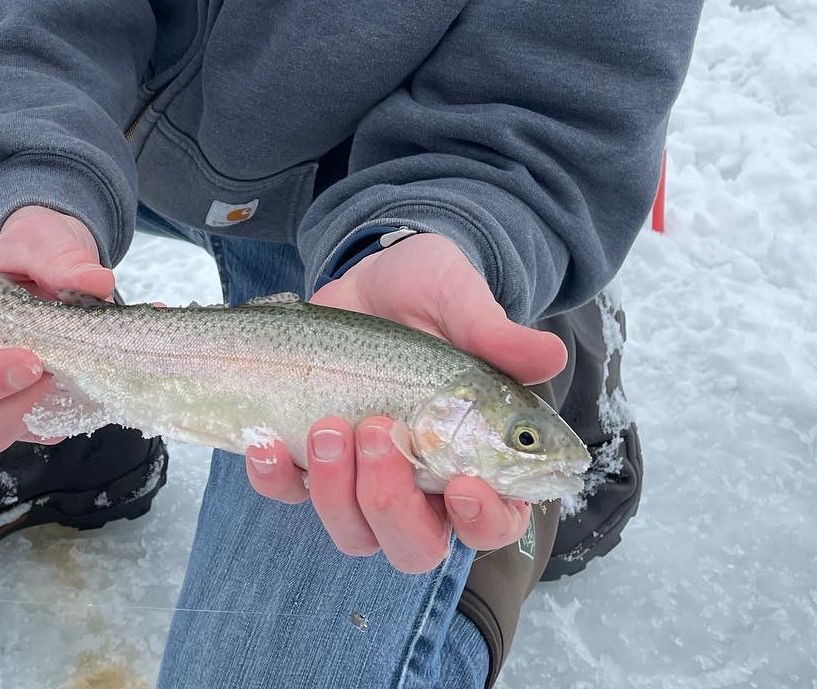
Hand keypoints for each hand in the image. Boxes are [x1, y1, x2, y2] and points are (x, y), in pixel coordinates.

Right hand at [0, 204, 114, 456]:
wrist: (49, 261)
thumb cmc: (27, 252)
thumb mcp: (39, 241)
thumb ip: (59, 259)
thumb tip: (96, 282)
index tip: (29, 360)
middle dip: (15, 407)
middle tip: (55, 372)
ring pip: (7, 435)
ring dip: (46, 409)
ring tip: (77, 370)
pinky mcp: (27, 414)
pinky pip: (44, 429)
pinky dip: (71, 410)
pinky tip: (91, 377)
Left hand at [244, 233, 566, 573]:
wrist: (373, 272)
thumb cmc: (432, 294)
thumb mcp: (462, 300)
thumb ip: (497, 333)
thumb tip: (550, 354)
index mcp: (478, 456)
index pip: (494, 521)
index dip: (483, 518)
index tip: (462, 484)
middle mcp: (424, 483)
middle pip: (414, 544)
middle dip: (390, 503)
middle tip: (377, 432)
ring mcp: (364, 477)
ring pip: (352, 530)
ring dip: (335, 491)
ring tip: (327, 425)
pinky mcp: (314, 459)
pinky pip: (289, 493)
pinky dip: (275, 477)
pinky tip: (266, 439)